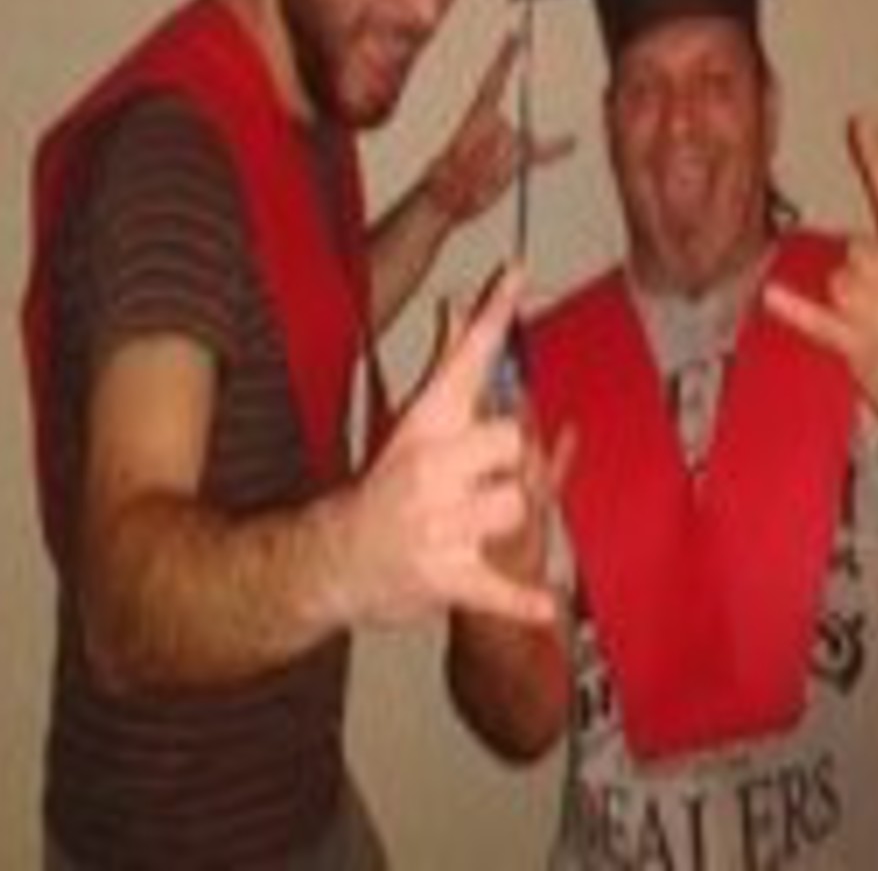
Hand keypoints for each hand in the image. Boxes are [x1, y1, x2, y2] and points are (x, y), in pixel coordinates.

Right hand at [334, 266, 559, 627]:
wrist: (331, 561)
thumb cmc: (384, 488)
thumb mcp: (411, 424)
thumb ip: (446, 366)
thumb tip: (458, 305)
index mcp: (424, 426)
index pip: (464, 357)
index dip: (492, 314)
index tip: (516, 272)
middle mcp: (429, 468)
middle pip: (509, 440)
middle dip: (510, 459)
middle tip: (485, 476)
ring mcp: (437, 523)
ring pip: (514, 505)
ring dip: (506, 519)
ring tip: (475, 526)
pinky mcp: (447, 575)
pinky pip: (500, 586)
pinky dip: (523, 601)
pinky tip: (546, 606)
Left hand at [423, 32, 574, 224]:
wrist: (446, 202)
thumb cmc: (450, 179)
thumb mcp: (470, 159)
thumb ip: (494, 145)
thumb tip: (511, 135)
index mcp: (478, 116)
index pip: (495, 78)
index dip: (505, 56)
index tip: (514, 35)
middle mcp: (493, 124)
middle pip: (516, 119)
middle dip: (508, 140)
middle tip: (483, 163)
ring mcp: (503, 141)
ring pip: (525, 141)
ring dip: (513, 157)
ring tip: (486, 174)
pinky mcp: (513, 159)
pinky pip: (539, 150)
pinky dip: (555, 147)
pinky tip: (570, 142)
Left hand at [763, 115, 877, 468]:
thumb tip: (853, 252)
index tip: (861, 121)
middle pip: (854, 248)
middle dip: (856, 277)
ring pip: (837, 280)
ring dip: (842, 306)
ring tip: (873, 337)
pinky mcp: (863, 348)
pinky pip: (819, 319)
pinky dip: (794, 309)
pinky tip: (772, 297)